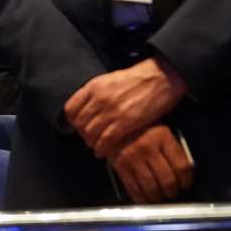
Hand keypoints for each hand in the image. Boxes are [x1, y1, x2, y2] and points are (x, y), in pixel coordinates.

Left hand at [64, 57, 188, 159]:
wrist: (160, 77)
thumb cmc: (138, 78)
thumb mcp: (110, 79)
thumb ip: (97, 92)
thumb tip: (87, 106)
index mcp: (94, 86)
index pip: (71, 109)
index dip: (72, 121)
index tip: (78, 126)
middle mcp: (99, 99)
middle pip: (79, 124)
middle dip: (82, 134)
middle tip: (88, 138)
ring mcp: (111, 111)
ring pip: (90, 134)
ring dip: (91, 143)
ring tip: (95, 146)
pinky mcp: (124, 122)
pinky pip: (105, 141)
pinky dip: (101, 149)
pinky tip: (102, 152)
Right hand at [108, 125, 194, 203]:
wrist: (112, 125)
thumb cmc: (141, 130)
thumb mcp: (160, 132)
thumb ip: (172, 150)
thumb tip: (185, 174)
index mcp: (162, 136)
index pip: (182, 166)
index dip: (186, 180)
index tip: (185, 184)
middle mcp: (148, 147)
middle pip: (168, 180)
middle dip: (173, 191)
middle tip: (172, 192)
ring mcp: (133, 157)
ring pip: (152, 188)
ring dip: (158, 197)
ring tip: (160, 196)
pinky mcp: (121, 166)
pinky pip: (134, 190)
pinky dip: (142, 199)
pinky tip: (146, 199)